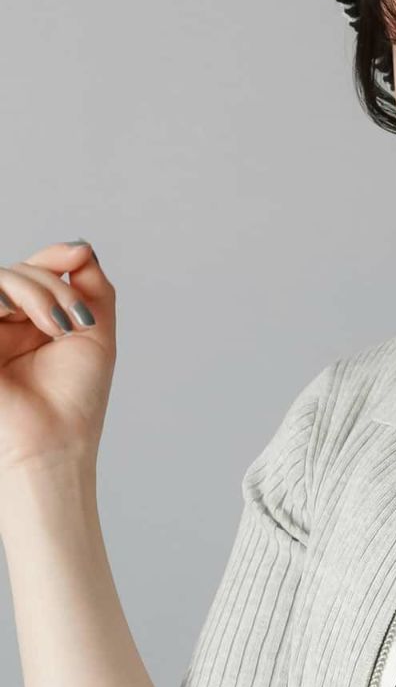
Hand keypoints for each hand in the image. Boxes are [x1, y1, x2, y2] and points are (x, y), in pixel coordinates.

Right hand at [0, 240, 114, 480]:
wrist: (52, 442)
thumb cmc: (74, 398)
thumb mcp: (95, 331)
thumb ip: (90, 285)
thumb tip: (78, 245)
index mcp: (33, 319)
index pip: (36, 268)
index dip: (55, 256)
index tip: (78, 258)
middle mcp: (6, 322)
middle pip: (20, 270)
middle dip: (52, 284)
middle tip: (74, 322)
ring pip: (1, 279)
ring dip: (35, 291)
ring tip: (57, 327)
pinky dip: (5, 297)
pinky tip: (21, 316)